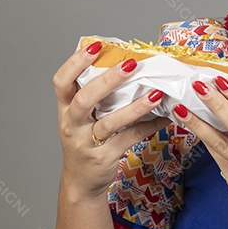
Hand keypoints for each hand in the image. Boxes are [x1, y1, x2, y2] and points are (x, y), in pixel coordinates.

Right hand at [52, 41, 171, 197]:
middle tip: (130, 65)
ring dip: (135, 107)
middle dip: (108, 81)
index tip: (94, 47)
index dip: (75, 63)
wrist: (81, 181)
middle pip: (84, 100)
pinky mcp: (104, 157)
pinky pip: (129, 138)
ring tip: (156, 93)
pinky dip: (149, 126)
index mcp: (65, 109)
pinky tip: (165, 117)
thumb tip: (125, 63)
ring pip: (110, 122)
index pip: (61, 82)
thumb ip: (94, 94)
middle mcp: (71, 125)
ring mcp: (87, 143)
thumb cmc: (85, 140)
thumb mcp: (80, 117)